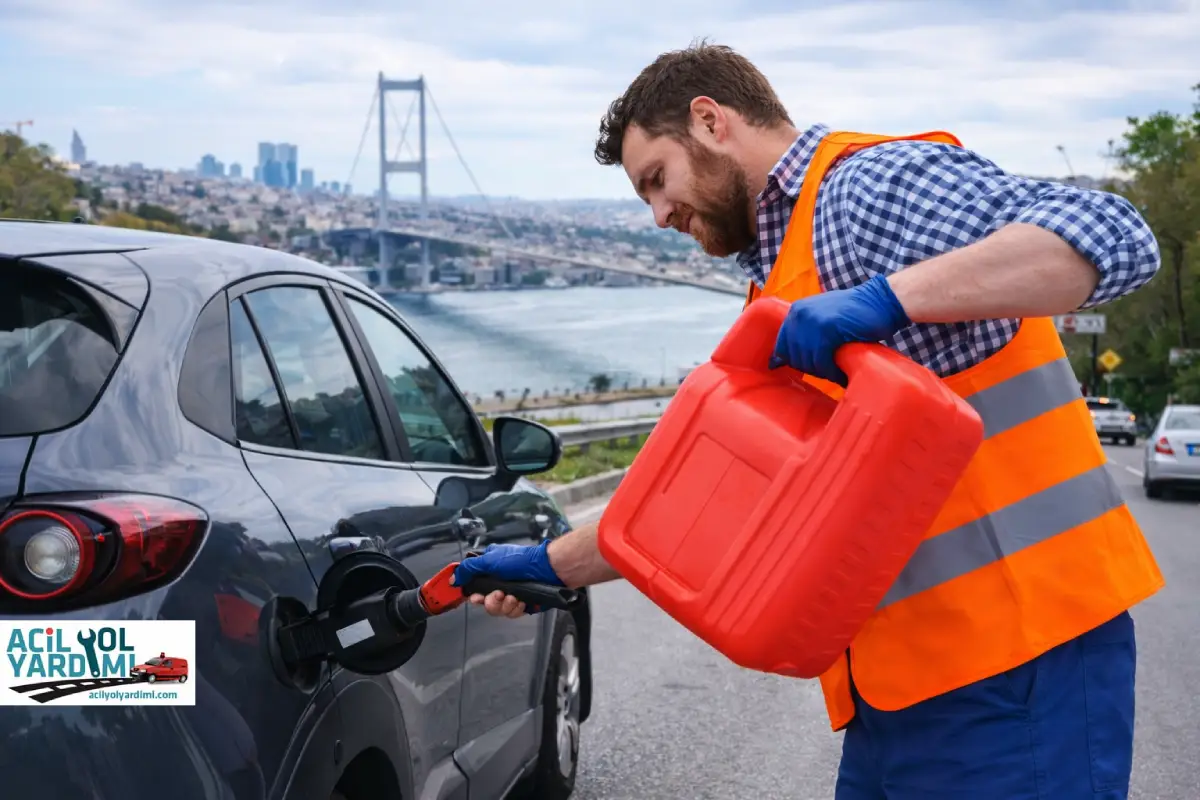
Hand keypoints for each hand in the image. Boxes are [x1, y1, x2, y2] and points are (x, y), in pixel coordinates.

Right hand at [451, 541, 562, 617]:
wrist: (547, 570)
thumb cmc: (521, 561)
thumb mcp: (490, 560)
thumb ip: (469, 569)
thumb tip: (454, 578)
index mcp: (490, 570)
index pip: (475, 587)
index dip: (474, 595)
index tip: (476, 597)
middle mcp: (500, 583)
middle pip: (485, 602)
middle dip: (491, 602)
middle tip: (499, 594)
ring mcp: (511, 594)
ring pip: (498, 610)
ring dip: (504, 605)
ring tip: (513, 597)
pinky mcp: (522, 603)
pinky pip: (512, 614)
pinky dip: (516, 608)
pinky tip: (522, 601)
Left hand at [769, 274, 909, 385]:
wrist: (881, 300)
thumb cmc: (853, 313)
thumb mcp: (821, 317)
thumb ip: (803, 332)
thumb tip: (777, 361)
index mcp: (795, 312)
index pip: (782, 346)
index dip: (793, 361)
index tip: (808, 368)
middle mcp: (800, 315)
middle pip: (794, 356)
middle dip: (810, 368)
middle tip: (828, 369)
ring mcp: (813, 322)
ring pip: (808, 361)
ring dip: (822, 371)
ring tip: (836, 371)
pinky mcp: (828, 330)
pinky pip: (822, 360)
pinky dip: (831, 371)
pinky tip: (840, 372)